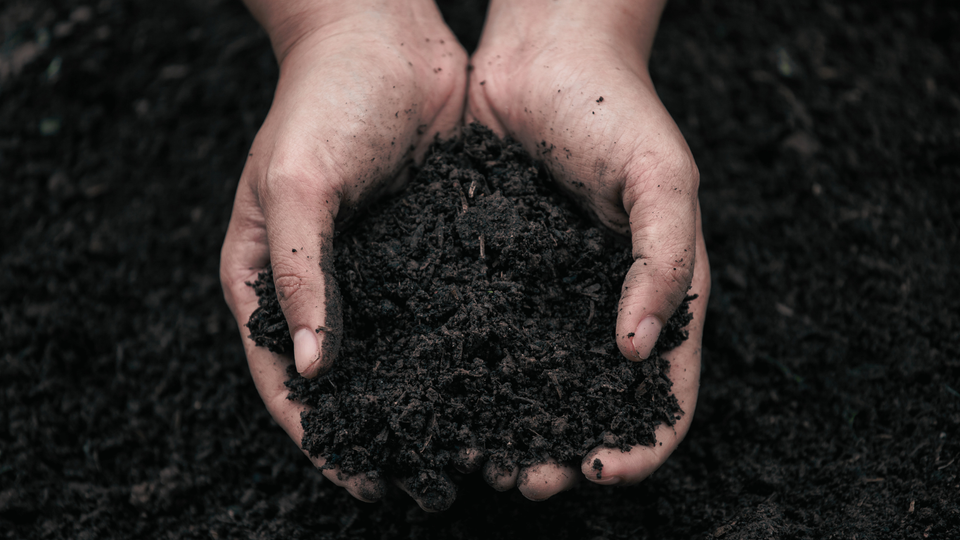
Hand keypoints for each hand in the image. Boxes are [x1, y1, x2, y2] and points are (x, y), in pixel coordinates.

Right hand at [219, 0, 466, 509]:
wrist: (385, 36)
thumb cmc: (323, 100)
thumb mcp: (297, 183)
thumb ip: (300, 273)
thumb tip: (313, 369)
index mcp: (266, 275)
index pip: (284, 378)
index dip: (319, 435)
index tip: (361, 480)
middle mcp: (320, 283)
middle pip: (342, 378)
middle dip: (375, 429)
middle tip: (421, 476)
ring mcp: (374, 269)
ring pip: (394, 353)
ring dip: (422, 398)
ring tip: (465, 442)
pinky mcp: (424, 250)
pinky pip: (438, 311)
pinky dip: (457, 348)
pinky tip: (494, 377)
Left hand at [465, 0, 710, 498]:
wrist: (545, 52)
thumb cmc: (617, 108)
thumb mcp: (663, 179)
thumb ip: (663, 262)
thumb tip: (638, 352)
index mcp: (659, 292)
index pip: (665, 391)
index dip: (641, 443)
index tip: (601, 470)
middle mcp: (603, 304)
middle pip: (592, 402)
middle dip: (565, 450)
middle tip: (525, 480)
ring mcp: (548, 292)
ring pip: (534, 380)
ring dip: (512, 427)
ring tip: (477, 456)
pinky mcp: (497, 272)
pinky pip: (487, 334)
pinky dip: (473, 375)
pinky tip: (443, 396)